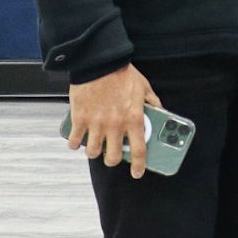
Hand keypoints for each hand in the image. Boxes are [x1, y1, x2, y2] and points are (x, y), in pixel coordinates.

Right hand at [67, 64, 159, 178]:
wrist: (99, 63)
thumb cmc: (123, 75)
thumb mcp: (144, 88)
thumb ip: (154, 103)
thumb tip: (162, 112)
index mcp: (134, 119)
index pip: (138, 150)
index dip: (139, 165)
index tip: (137, 173)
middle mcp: (115, 125)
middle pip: (113, 157)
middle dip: (113, 160)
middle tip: (112, 155)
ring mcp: (96, 123)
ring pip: (93, 152)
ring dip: (94, 152)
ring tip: (96, 145)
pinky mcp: (79, 119)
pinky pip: (75, 141)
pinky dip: (75, 143)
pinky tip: (78, 140)